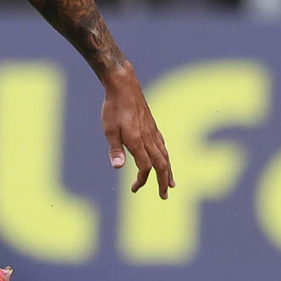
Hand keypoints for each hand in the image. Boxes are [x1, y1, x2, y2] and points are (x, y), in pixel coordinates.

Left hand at [101, 67, 173, 198]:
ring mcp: (153, 131)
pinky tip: (165, 161)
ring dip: (168, 171)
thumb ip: (114, 149)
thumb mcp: (109, 129)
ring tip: (170, 183)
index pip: (145, 166)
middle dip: (162, 181)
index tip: (134, 188)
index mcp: (137, 140)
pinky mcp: (153, 126)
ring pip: (165, 156)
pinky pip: (163, 146)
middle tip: (164, 196)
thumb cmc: (113, 107)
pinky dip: (166, 158)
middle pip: (161, 164)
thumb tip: (117, 167)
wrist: (124, 85)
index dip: (142, 180)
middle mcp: (149, 138)